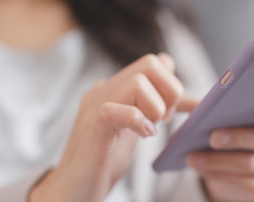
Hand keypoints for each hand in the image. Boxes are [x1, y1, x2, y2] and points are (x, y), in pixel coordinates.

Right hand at [29, 53, 191, 201]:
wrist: (72, 189)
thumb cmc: (104, 159)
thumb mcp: (137, 127)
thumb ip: (154, 105)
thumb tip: (181, 87)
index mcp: (115, 88)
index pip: (153, 63)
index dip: (171, 85)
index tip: (170, 113)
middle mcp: (104, 90)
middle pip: (150, 64)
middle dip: (169, 92)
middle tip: (163, 119)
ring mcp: (95, 107)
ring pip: (137, 82)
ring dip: (155, 108)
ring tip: (149, 130)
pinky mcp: (92, 129)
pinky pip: (116, 111)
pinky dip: (138, 122)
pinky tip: (142, 136)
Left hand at [186, 102, 253, 200]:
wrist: (233, 162)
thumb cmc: (234, 126)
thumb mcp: (232, 112)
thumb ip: (229, 104)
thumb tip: (206, 105)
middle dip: (239, 138)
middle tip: (213, 137)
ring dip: (220, 161)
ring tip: (194, 157)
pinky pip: (248, 184)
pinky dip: (221, 175)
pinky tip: (203, 169)